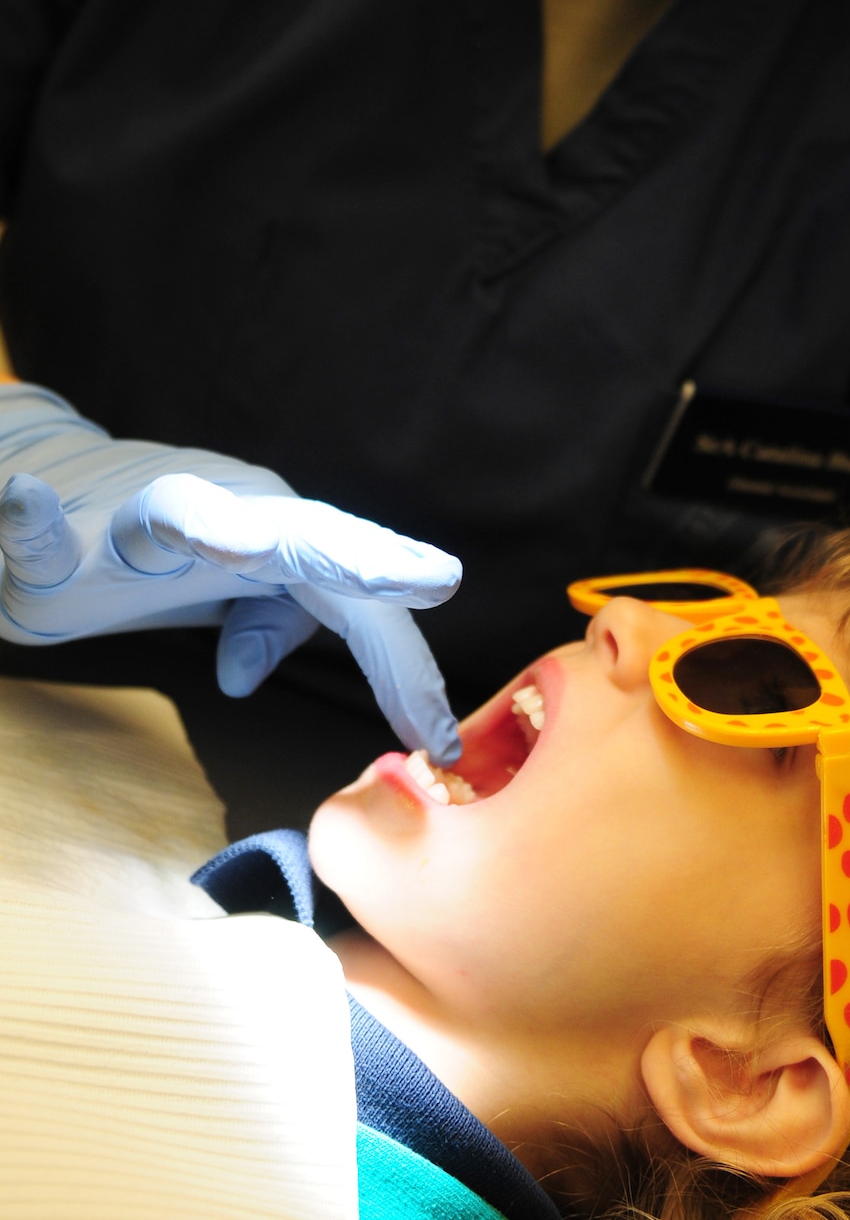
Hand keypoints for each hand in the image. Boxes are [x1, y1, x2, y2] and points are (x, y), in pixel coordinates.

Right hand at [0, 471, 463, 764]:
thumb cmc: (149, 554)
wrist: (48, 487)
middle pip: (306, 535)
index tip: (437, 733)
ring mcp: (139, 512)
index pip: (357, 598)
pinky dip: (33, 517)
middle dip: (367, 557)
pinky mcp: (59, 529)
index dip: (400, 660)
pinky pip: (44, 527)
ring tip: (243, 548)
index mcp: (278, 539)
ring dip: (212, 525)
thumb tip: (253, 673)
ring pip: (182, 510)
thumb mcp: (228, 594)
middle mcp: (226, 509)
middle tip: (433, 579)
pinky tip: (25, 500)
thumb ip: (272, 621)